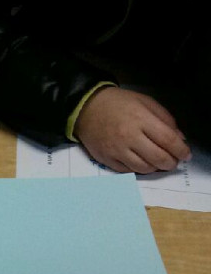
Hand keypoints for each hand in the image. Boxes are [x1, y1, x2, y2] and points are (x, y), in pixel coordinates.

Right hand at [74, 87, 190, 173]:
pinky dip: (138, 169)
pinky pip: (127, 171)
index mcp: (141, 119)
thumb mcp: (146, 102)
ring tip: (158, 163)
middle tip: (173, 162)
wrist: (87, 109)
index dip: (180, 150)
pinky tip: (142, 163)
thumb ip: (165, 119)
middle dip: (170, 162)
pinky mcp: (106, 159)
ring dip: (155, 168)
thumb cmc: (119, 104)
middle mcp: (128, 136)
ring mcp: (116, 150)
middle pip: (157, 157)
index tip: (185, 155)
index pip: (168, 140)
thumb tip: (179, 138)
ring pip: (143, 168)